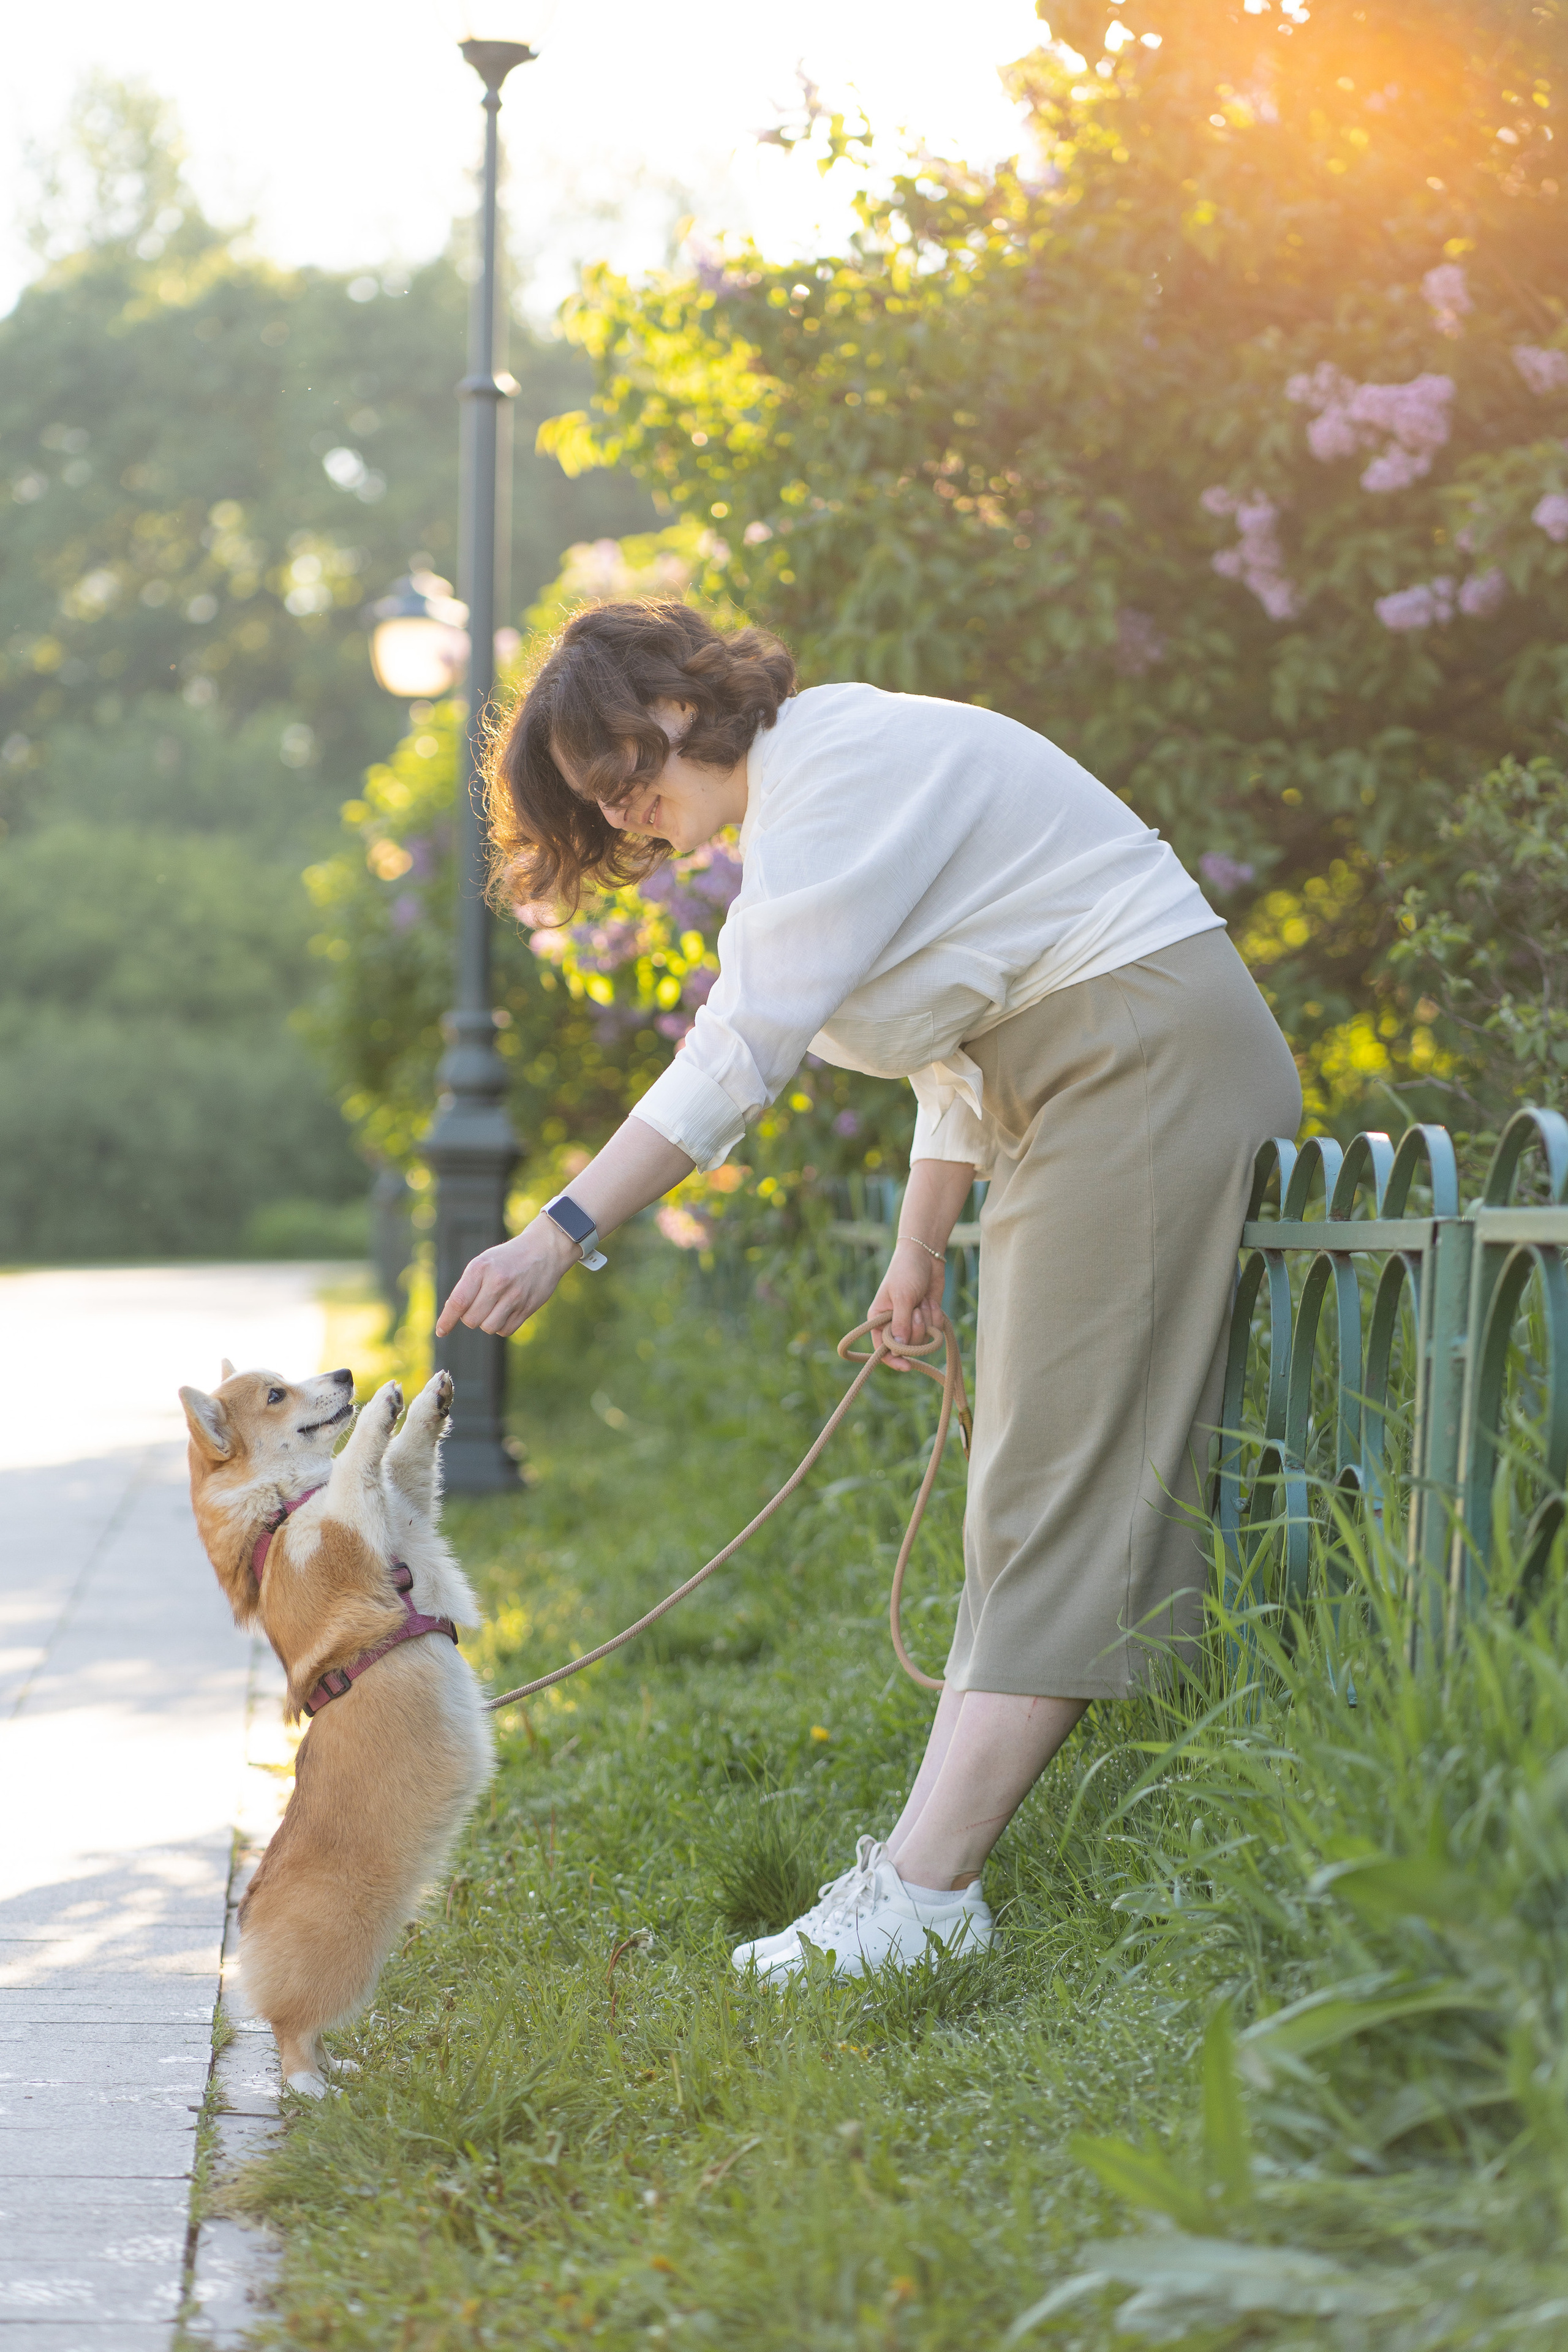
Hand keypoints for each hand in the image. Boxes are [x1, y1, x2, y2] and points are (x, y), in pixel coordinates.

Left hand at [436, 1216, 578, 1339]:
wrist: (544, 1250)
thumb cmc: (507, 1259)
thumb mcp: (483, 1263)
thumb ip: (468, 1286)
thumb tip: (453, 1315)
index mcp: (481, 1268)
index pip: (458, 1302)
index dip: (446, 1320)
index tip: (441, 1331)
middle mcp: (497, 1282)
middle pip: (471, 1319)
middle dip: (470, 1317)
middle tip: (479, 1305)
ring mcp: (514, 1296)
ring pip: (488, 1327)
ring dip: (486, 1322)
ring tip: (494, 1307)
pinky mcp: (528, 1307)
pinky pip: (505, 1331)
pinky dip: (501, 1326)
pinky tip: (506, 1311)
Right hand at [868, 1236, 946, 1370]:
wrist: (925, 1256)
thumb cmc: (906, 1272)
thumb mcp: (902, 1296)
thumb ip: (901, 1323)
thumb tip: (899, 1348)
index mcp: (878, 1319)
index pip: (882, 1349)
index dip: (893, 1360)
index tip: (907, 1366)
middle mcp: (893, 1324)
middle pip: (907, 1346)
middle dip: (916, 1328)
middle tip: (917, 1309)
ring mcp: (912, 1322)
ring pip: (923, 1339)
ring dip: (927, 1319)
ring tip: (923, 1301)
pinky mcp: (927, 1318)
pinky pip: (934, 1330)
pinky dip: (935, 1315)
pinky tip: (930, 1300)